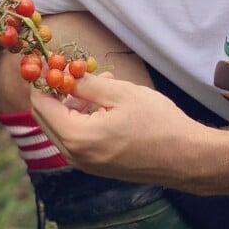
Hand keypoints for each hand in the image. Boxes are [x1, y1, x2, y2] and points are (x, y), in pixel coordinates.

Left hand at [31, 72, 210, 185]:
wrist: (187, 158)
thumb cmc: (157, 123)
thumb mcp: (120, 94)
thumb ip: (85, 84)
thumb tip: (62, 73)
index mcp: (77, 137)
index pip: (41, 105)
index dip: (41, 80)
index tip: (47, 62)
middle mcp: (75, 156)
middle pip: (47, 118)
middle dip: (56, 91)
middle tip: (73, 69)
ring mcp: (86, 164)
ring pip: (63, 127)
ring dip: (74, 102)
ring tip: (102, 82)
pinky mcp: (97, 166)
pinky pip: (78, 137)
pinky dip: (84, 117)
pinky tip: (106, 102)